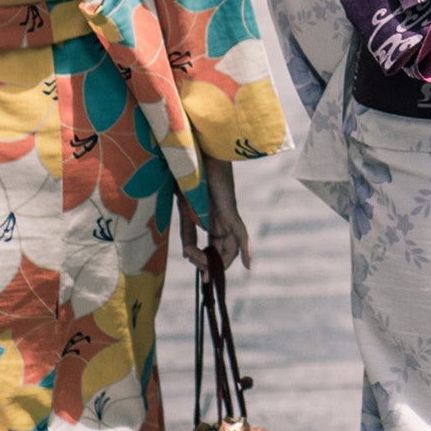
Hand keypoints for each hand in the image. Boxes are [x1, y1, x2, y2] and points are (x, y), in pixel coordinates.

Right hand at [181, 157, 252, 274]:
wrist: (195, 155)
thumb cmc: (187, 177)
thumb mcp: (183, 210)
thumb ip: (187, 232)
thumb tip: (187, 254)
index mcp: (206, 221)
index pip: (207, 248)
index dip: (200, 261)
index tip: (195, 268)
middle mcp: (219, 221)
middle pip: (221, 252)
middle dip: (210, 266)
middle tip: (203, 275)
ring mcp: (225, 216)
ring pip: (230, 248)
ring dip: (219, 262)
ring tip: (208, 269)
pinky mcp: (229, 210)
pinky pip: (241, 233)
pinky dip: (245, 250)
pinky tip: (248, 265)